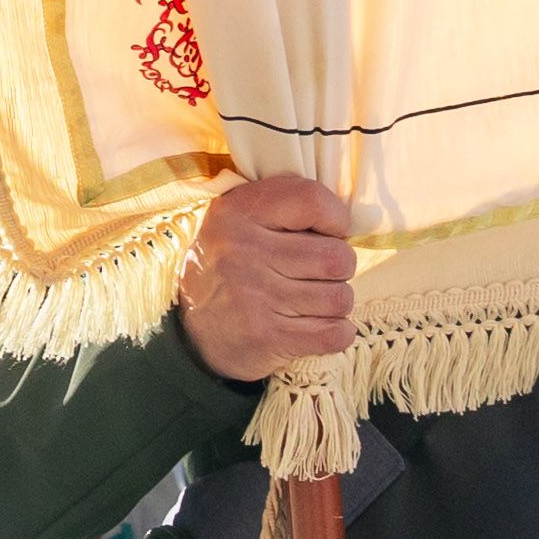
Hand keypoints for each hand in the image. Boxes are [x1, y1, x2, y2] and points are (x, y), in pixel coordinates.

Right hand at [172, 176, 357, 383]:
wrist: (191, 333)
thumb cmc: (232, 268)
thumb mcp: (239, 222)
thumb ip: (285, 208)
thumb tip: (348, 221)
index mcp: (235, 213)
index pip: (312, 201)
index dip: (335, 218)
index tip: (327, 233)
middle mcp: (242, 251)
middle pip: (337, 256)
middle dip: (338, 268)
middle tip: (316, 274)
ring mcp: (254, 298)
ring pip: (340, 298)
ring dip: (334, 303)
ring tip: (309, 301)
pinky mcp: (267, 337)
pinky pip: (336, 334)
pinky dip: (337, 333)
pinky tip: (315, 327)